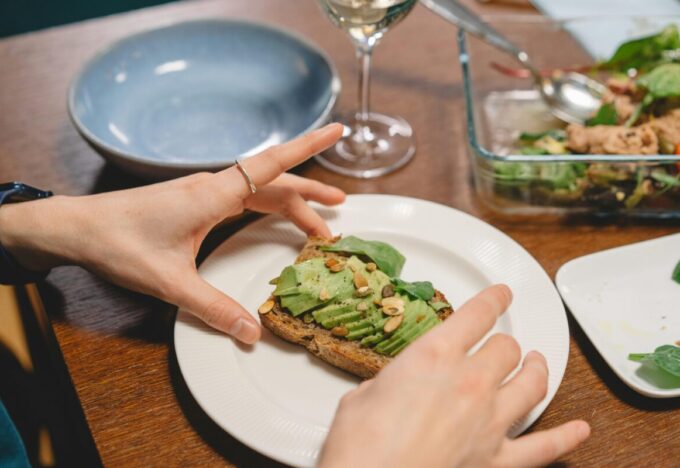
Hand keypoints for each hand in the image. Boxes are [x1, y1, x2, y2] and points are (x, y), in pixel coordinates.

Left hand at [0, 123, 344, 342]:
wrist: (77, 228)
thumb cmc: (119, 245)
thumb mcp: (169, 282)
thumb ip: (213, 307)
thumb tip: (252, 332)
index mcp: (213, 194)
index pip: (272, 163)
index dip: (309, 147)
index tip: (338, 130)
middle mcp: (213, 186)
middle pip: (275, 182)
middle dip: (311, 194)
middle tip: (341, 209)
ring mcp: (204, 192)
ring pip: (260, 190)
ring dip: (291, 203)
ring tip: (317, 224)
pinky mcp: (195, 201)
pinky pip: (243, 196)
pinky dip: (268, 206)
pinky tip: (272, 217)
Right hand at [319, 285, 589, 467]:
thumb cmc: (361, 446)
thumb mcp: (362, 397)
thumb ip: (388, 384)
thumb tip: (389, 389)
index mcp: (434, 357)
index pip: (477, 315)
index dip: (493, 299)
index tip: (500, 294)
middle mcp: (470, 382)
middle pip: (507, 348)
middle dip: (504, 343)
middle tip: (500, 344)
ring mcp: (489, 422)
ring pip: (532, 384)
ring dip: (537, 370)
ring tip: (536, 363)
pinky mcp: (497, 460)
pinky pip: (544, 447)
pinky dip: (566, 438)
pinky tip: (580, 430)